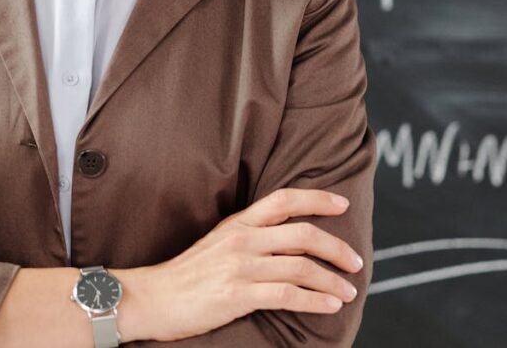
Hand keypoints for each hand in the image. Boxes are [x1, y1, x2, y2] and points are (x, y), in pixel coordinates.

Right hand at [135, 188, 363, 342]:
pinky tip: (329, 307)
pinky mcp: (237, 295)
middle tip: (355, 261)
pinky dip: (315, 301)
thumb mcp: (216, 243)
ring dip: (332, 281)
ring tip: (347, 292)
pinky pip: (287, 295)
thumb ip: (248, 237)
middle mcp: (241, 240)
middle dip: (336, 247)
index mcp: (237, 224)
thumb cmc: (185, 276)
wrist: (152, 298)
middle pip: (303, 234)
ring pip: (301, 267)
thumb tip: (285, 242)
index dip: (317, 199)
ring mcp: (240, 267)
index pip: (283, 200)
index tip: (342, 204)